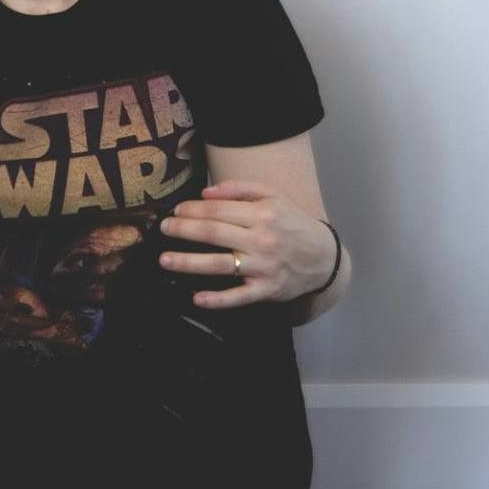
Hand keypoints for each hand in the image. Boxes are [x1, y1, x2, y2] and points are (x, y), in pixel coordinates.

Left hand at [157, 179, 336, 308]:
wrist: (325, 257)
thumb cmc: (292, 223)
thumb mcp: (273, 197)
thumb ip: (239, 188)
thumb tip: (205, 192)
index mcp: (263, 214)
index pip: (219, 211)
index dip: (193, 210)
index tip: (176, 211)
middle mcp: (262, 240)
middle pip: (214, 234)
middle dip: (183, 231)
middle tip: (163, 229)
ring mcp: (263, 267)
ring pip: (220, 265)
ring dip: (189, 263)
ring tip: (164, 260)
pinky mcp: (266, 290)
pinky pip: (239, 297)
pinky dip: (218, 299)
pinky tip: (197, 298)